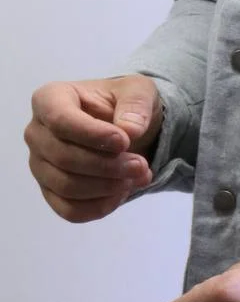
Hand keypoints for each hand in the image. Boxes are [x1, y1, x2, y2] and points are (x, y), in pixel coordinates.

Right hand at [25, 75, 161, 222]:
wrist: (125, 130)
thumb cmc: (123, 105)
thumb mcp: (138, 91)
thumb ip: (136, 104)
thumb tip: (130, 130)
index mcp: (50, 99)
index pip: (59, 120)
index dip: (92, 135)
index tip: (125, 142)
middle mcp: (37, 133)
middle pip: (63, 158)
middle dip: (107, 166)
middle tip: (141, 165)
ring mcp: (40, 165)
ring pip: (66, 187)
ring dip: (107, 187)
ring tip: (138, 176)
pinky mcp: (51, 192)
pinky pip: (69, 210)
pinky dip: (100, 207)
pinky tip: (122, 193)